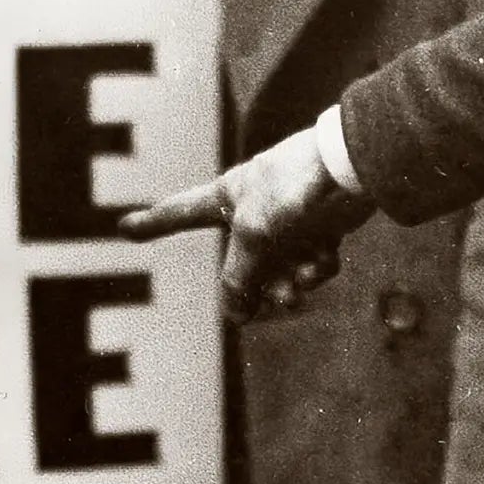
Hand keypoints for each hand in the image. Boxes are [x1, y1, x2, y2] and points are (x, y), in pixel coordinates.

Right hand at [121, 126, 373, 324]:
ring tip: (300, 289)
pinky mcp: (324, 224)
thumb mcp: (254, 234)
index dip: (156, 223)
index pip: (181, 212)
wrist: (356, 167)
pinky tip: (324, 262)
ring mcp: (291, 217)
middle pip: (242, 262)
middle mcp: (255, 208)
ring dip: (289, 284)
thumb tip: (238, 316)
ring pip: (280, 267)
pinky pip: (311, 260)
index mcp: (227, 195)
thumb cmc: (295, 189)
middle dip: (257, 287)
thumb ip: (240, 276)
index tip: (126, 228)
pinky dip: (317, 267)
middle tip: (276, 303)